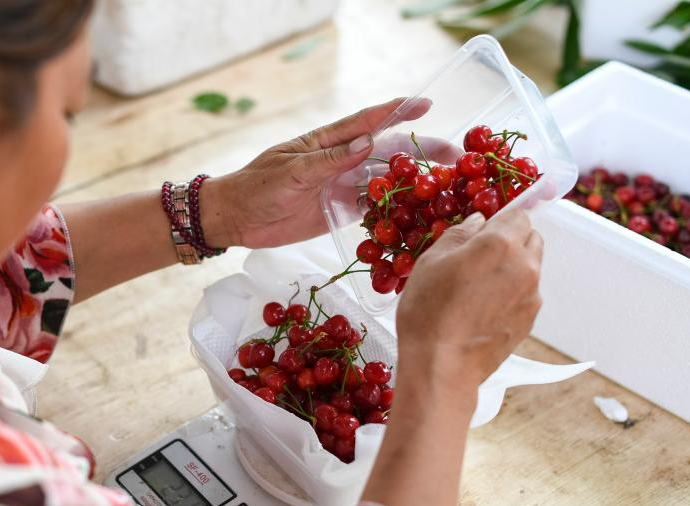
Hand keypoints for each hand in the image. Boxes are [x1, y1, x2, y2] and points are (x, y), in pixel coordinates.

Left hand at [202, 98, 431, 248]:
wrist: (236, 218)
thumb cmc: (257, 186)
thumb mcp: (292, 171)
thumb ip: (330, 160)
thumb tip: (368, 143)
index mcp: (327, 142)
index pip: (369, 122)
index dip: (398, 112)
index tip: (426, 103)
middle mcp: (340, 161)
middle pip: (387, 153)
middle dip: (420, 152)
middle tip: (454, 157)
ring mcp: (340, 186)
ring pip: (383, 181)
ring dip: (411, 182)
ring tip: (443, 187)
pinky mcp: (337, 211)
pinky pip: (370, 209)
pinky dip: (391, 210)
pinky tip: (414, 214)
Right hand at [395, 209, 543, 392]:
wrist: (442, 366)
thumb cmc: (429, 312)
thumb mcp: (430, 262)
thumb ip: (459, 234)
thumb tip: (478, 222)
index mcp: (500, 244)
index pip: (519, 214)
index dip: (500, 220)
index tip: (482, 231)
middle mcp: (525, 265)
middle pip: (531, 238)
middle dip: (511, 240)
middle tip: (478, 258)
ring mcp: (532, 294)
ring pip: (530, 267)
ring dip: (512, 268)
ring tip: (477, 288)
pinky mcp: (530, 318)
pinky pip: (526, 293)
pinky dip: (511, 293)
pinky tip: (482, 309)